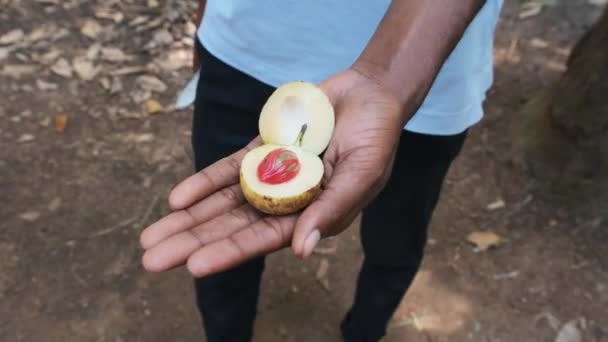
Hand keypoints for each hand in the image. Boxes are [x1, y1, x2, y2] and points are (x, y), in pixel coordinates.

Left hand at [139, 68, 404, 276]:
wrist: (367, 94)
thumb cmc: (375, 138)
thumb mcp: (362, 174)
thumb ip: (332, 209)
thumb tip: (301, 248)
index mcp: (310, 216)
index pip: (262, 240)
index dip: (228, 252)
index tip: (193, 266)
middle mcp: (284, 202)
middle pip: (231, 226)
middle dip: (193, 242)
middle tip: (152, 260)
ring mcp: (269, 176)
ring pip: (222, 202)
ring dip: (187, 218)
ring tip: (151, 236)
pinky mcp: (260, 151)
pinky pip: (227, 170)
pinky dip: (203, 184)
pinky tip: (176, 200)